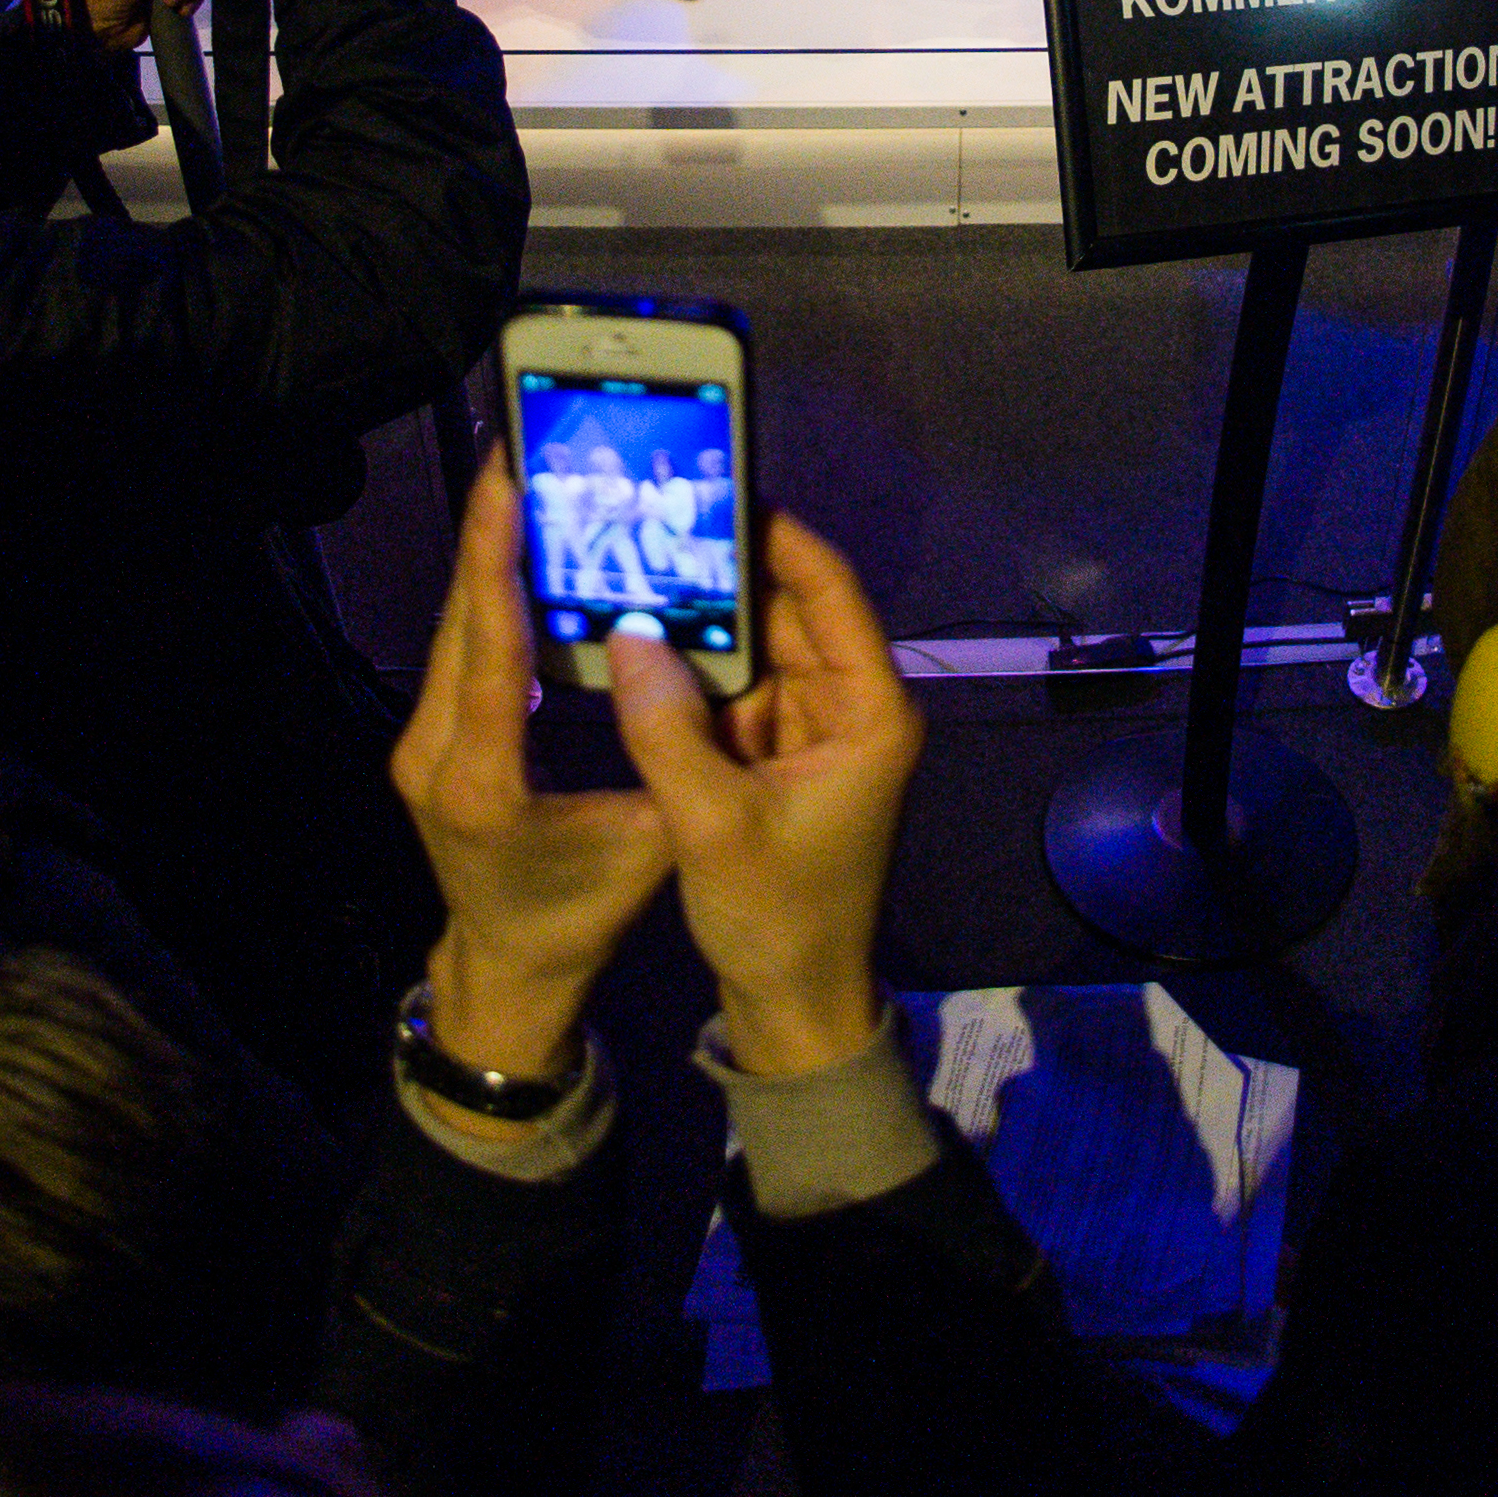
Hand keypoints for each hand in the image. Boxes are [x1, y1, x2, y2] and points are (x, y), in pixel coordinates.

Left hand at [391, 451, 674, 1089]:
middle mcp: (434, 752)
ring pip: (453, 628)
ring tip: (528, 477)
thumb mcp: (650, 844)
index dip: (496, 561)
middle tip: (527, 447)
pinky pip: (458, 651)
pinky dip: (489, 595)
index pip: (487, 650)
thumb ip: (672, 755)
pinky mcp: (428, 739)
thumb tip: (713, 663)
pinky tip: (522, 548)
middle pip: (461, 619)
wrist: (504, 967)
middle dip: (492, 530)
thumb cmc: (580, 916)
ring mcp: (420, 743)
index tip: (506, 482)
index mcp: (483, 780)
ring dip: (489, 554)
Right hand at [605, 506, 921, 1076]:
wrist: (792, 1004)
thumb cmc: (778, 916)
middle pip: (791, 613)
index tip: (721, 492)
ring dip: (705, 620)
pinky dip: (695, 671)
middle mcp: (851, 710)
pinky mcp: (776, 759)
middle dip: (728, 572)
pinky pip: (737, 692)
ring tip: (634, 561)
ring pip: (759, 650)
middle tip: (654, 519)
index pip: (832, 596)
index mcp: (869, 714)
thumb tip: (627, 635)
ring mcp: (812, 733)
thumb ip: (667, 730)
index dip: (783, 539)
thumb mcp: (712, 824)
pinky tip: (637, 638)